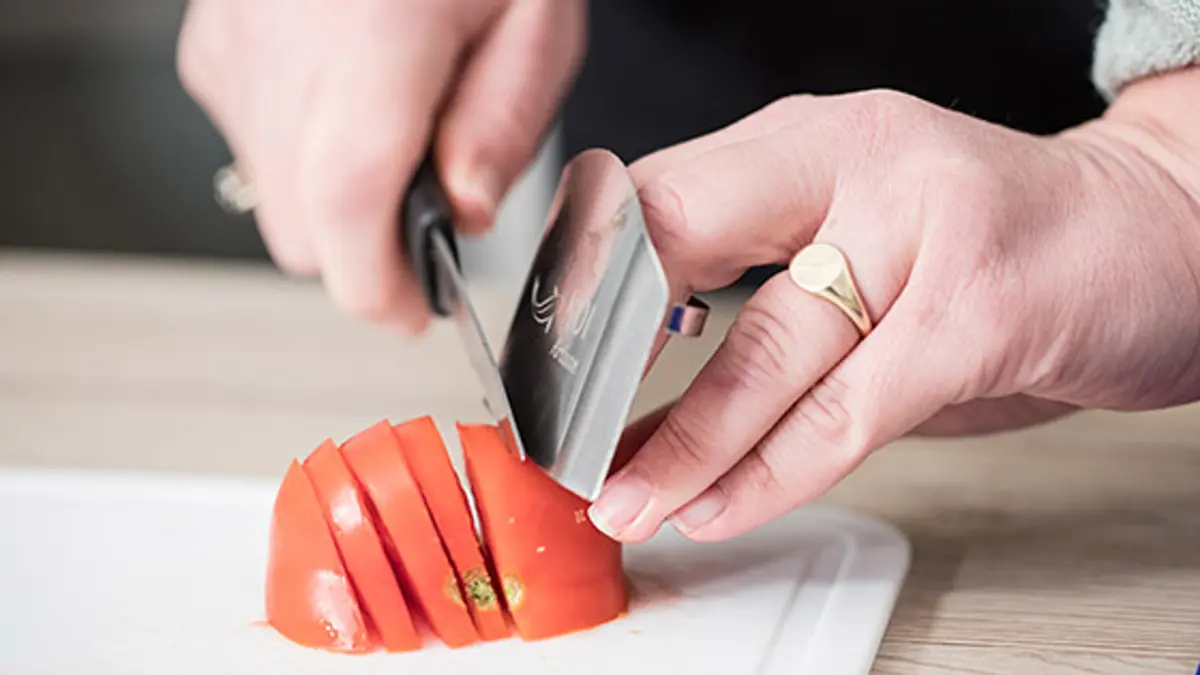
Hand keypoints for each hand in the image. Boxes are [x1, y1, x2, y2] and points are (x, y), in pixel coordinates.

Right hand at [177, 0, 585, 331]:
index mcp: (373, 40)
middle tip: (432, 203)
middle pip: (306, 231)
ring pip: (275, 198)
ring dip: (340, 199)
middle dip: (371, 250)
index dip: (379, 288)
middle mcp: (281, 53)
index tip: (414, 313)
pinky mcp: (211, 51)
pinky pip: (253, 147)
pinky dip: (306, 152)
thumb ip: (503, 128)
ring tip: (398, 125)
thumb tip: (464, 215)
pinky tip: (353, 98)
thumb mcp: (536, 21)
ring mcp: (233, 53)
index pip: (348, 208)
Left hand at [588, 70, 1199, 542]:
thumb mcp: (856, 246)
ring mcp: (920, 224)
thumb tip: (642, 404)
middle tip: (559, 432)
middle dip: (603, 353)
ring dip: (680, 443)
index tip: (546, 369)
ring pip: (763, 346)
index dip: (586, 289)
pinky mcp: (979, 307)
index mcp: (806, 138)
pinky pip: (845, 410)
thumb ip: (753, 306)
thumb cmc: (991, 246)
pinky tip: (718, 507)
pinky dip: (771, 472)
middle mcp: (854, 156)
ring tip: (625, 498)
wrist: (1156, 230)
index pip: (653, 197)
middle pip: (681, 239)